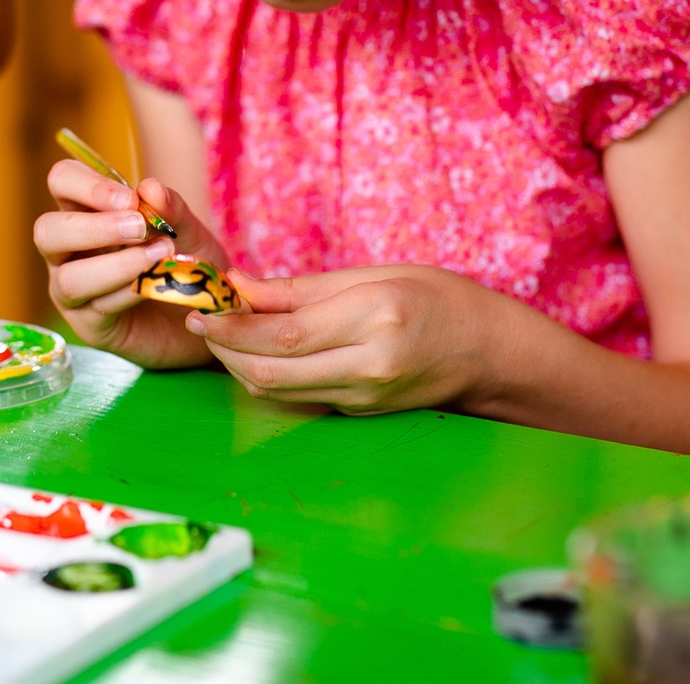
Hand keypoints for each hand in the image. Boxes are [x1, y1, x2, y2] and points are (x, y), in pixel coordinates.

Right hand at [34, 164, 225, 367]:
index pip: (62, 181)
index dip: (88, 185)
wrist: (203, 310)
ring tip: (158, 256)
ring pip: (68, 278)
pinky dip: (129, 293)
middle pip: (47, 231)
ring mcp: (73, 290)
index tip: (130, 200)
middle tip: (139, 227)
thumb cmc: (183, 261)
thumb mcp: (187, 229)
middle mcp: (68, 249)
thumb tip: (149, 188)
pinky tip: (155, 285)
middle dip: (94, 228)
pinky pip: (97, 308)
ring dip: (116, 265)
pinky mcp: (90, 325)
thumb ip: (170, 208)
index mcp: (85, 211)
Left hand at [188, 264, 503, 414]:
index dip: (232, 327)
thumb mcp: (372, 276)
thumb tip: (239, 286)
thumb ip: (300, 289)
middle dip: (225, 349)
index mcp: (374, 320)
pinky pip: (300, 396)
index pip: (283, 335)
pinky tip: (259, 350)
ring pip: (278, 390)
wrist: (488, 352)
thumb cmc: (437, 298)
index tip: (200, 310)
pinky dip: (270, 374)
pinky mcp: (360, 414)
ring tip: (222, 332)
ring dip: (240, 365)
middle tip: (202, 321)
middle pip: (270, 372)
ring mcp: (365, 398)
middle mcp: (369, 367)